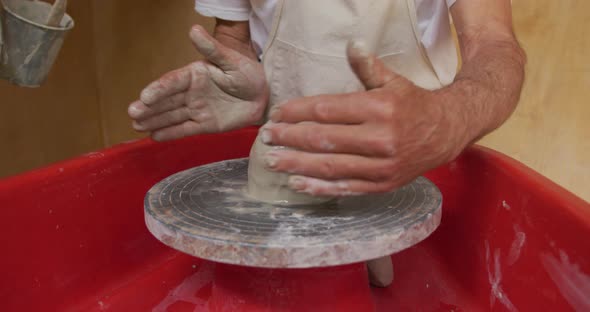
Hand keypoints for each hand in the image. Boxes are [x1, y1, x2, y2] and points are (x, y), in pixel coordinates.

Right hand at [128, 25, 267, 140]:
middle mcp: (191, 92)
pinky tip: (154, 136)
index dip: (158, 89)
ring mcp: (197, 109)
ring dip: (154, 121)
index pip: (172, 82)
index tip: (145, 97)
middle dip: (149, 108)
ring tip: (137, 126)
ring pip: (172, 116)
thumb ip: (212, 49)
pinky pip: (185, 129)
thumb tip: (193, 30)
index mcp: (194, 74)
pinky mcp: (205, 125)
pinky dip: (170, 133)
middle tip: (133, 114)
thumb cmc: (248, 74)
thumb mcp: (231, 60)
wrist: (264, 96)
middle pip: (166, 101)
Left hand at [259, 41, 471, 195]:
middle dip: (289, 138)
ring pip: (330, 167)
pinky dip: (319, 188)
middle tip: (266, 136)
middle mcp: (380, 138)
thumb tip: (351, 44)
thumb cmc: (414, 104)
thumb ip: (368, 67)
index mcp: (379, 108)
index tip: (276, 113)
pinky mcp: (382, 185)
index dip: (297, 112)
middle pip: (323, 139)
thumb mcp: (393, 81)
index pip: (327, 110)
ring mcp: (381, 165)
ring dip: (296, 164)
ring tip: (272, 160)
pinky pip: (345, 188)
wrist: (447, 132)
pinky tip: (297, 183)